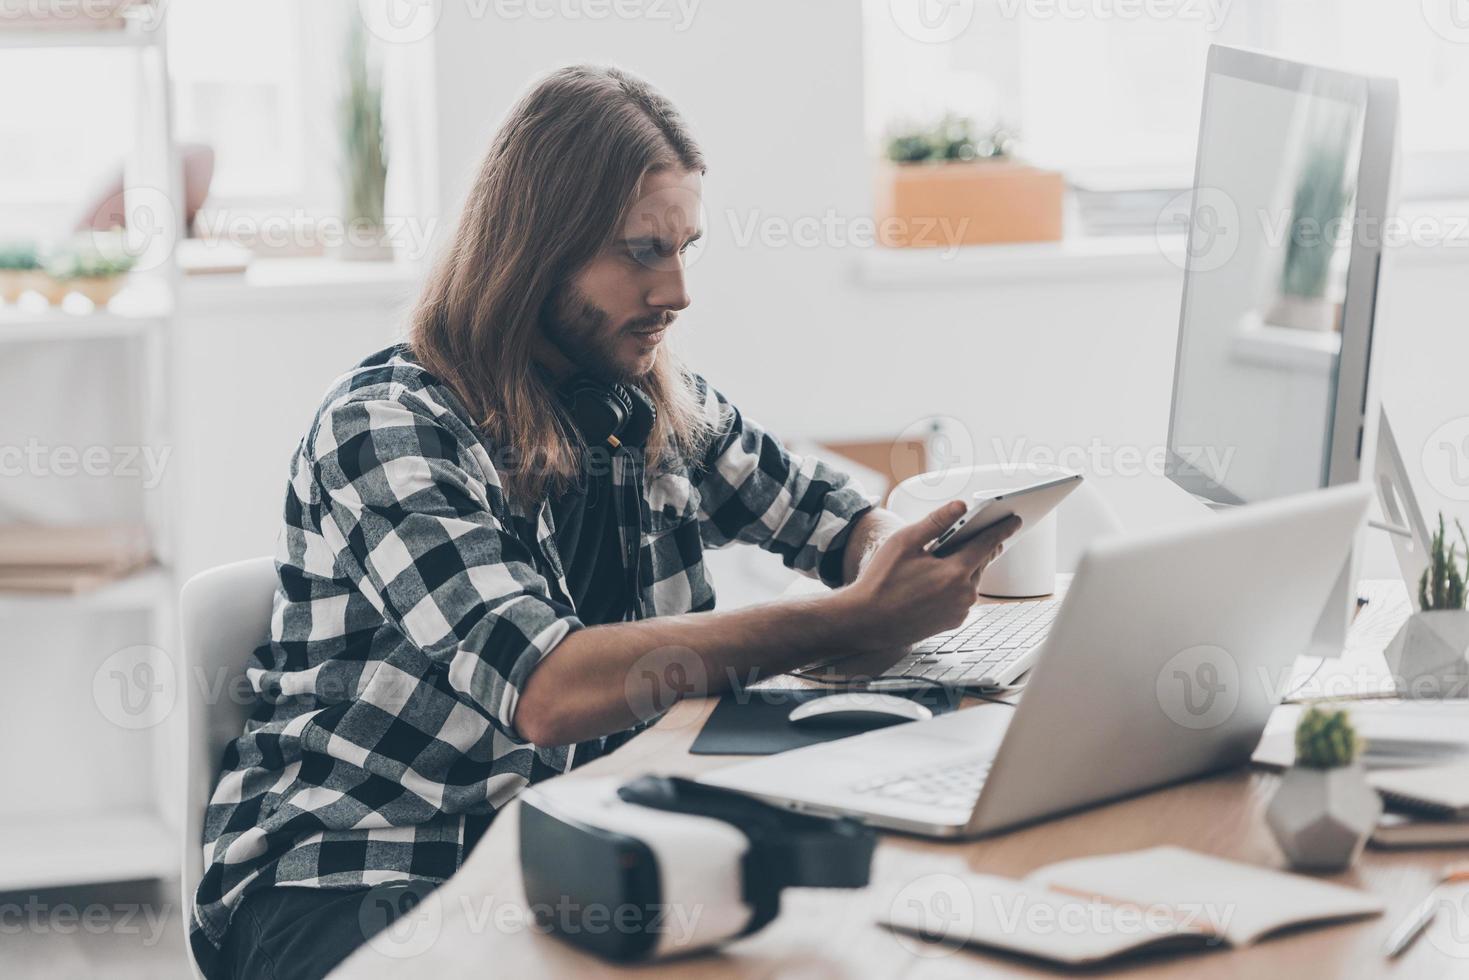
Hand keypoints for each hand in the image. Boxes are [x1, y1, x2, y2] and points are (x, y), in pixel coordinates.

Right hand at [837, 501, 1020, 652]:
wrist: (867, 622)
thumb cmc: (881, 581)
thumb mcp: (905, 542)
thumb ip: (936, 522)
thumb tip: (960, 506)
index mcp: (954, 572)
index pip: (987, 544)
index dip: (1001, 528)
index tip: (1013, 520)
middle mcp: (963, 594)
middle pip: (982, 561)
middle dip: (984, 545)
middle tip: (981, 531)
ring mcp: (960, 611)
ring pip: (973, 579)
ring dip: (967, 565)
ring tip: (950, 554)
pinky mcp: (954, 621)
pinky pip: (963, 596)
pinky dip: (958, 584)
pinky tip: (939, 579)